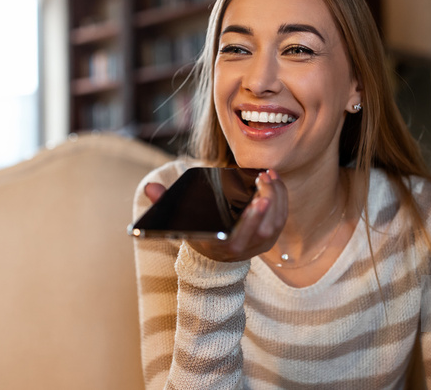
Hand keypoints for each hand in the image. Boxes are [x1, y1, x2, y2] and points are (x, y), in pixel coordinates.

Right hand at [143, 170, 287, 262]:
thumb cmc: (198, 232)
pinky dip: (281, 197)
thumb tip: (150, 187)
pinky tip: (274, 180)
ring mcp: (261, 245)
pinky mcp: (271, 238)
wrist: (215, 256)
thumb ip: (165, 204)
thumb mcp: (182, 221)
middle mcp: (246, 248)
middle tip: (263, 178)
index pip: (241, 236)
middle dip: (269, 200)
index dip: (252, 220)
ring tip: (268, 175)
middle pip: (265, 227)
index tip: (257, 200)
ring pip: (277, 221)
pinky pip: (281, 217)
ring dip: (276, 196)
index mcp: (224, 246)